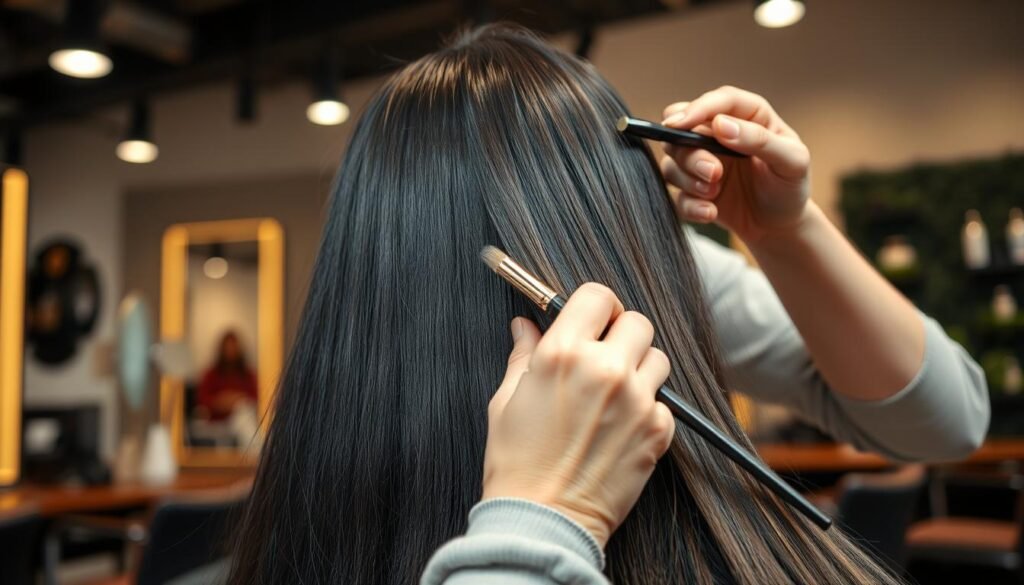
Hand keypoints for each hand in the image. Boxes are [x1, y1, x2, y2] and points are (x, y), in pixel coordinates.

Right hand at [481, 283, 674, 546]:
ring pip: (657, 357)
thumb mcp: (506, 401)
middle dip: (621, 333)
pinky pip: (664, 401)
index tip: (593, 317)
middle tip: (605, 354)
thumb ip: (523, 356)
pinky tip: (621, 427)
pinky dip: (648, 409)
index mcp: (562, 354)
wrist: (543, 520)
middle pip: (637, 321)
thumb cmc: (517, 463)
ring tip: (615, 393)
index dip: (595, 305)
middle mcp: (604, 370)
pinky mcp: (657, 431)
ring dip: (640, 368)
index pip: (596, 296)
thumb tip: (525, 326)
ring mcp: (636, 400)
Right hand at [658, 86, 811, 243]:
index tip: (680, 124)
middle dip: (690, 152)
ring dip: (690, 180)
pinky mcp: (693, 191)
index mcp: (746, 116)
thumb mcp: (792, 161)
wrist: (781, 226)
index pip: (716, 102)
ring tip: (715, 194)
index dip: (695, 109)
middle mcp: (718, 135)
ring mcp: (702, 162)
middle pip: (682, 129)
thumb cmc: (790, 187)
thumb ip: (760, 140)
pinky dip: (690, 205)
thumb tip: (721, 125)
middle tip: (713, 172)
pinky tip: (710, 212)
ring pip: (672, 162)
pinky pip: (677, 195)